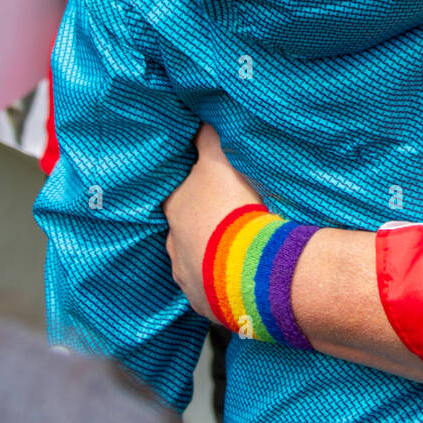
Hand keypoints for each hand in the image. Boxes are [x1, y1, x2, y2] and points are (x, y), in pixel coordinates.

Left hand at [163, 122, 262, 321]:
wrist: (247, 268)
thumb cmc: (233, 208)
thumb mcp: (220, 160)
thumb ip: (209, 139)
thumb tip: (200, 119)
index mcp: (175, 209)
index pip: (175, 196)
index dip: (191, 191)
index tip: (208, 188)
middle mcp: (174, 245)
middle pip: (185, 231)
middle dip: (203, 226)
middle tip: (229, 220)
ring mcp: (188, 277)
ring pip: (197, 262)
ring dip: (213, 255)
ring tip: (239, 250)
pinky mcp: (207, 304)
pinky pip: (214, 289)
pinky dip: (225, 281)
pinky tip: (243, 275)